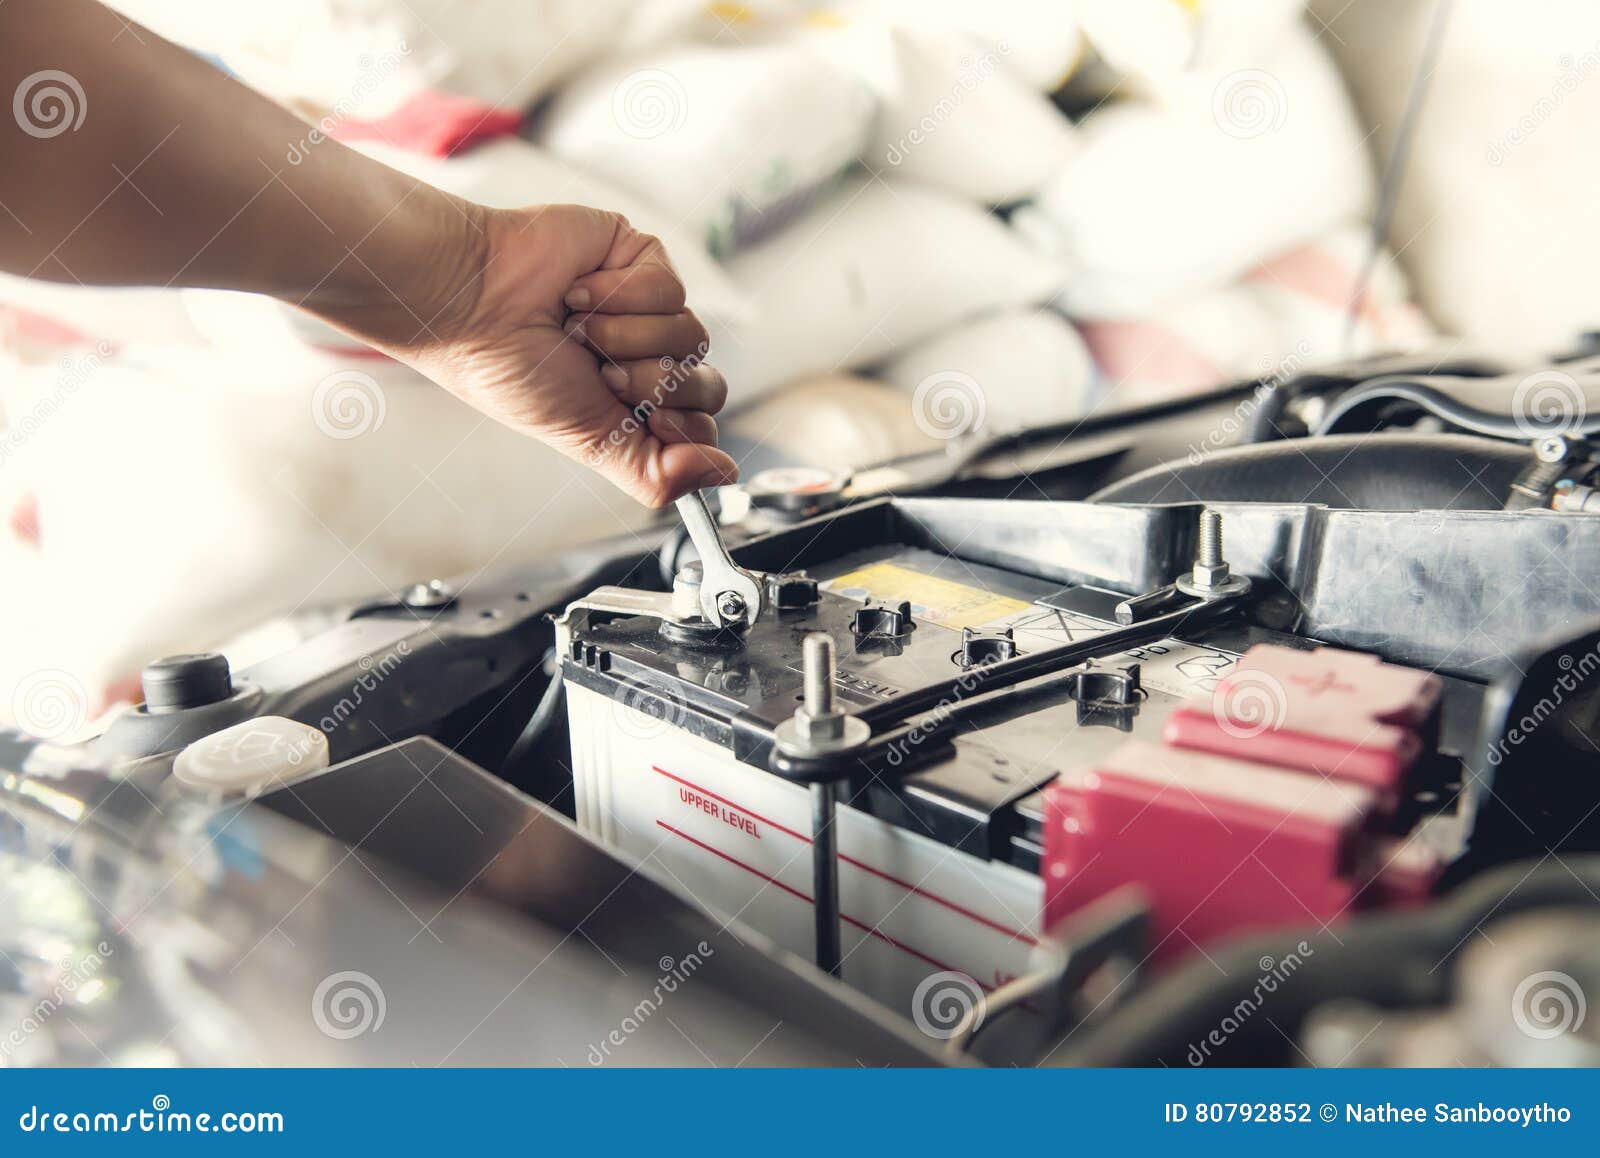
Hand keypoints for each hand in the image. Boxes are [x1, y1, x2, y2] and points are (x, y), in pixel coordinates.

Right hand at [320, 201, 738, 507]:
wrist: (472, 304)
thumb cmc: (512, 372)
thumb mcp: (589, 442)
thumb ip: (656, 473)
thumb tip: (723, 474)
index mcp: (637, 407)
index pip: (702, 428)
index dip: (681, 428)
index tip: (643, 419)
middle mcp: (649, 359)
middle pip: (708, 386)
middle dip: (650, 384)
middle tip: (599, 373)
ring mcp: (651, 308)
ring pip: (693, 335)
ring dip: (627, 338)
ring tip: (577, 329)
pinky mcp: (643, 259)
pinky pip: (670, 288)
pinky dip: (620, 295)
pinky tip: (578, 292)